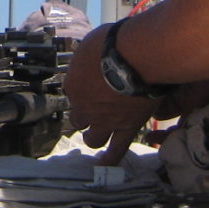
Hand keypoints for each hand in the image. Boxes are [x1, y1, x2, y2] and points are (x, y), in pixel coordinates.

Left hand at [63, 23, 161, 165]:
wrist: (137, 58)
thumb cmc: (114, 44)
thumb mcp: (91, 43)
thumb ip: (88, 56)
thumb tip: (89, 54)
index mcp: (72, 84)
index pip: (71, 92)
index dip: (81, 89)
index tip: (89, 83)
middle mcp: (84, 107)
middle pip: (77, 118)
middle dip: (83, 114)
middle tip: (92, 109)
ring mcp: (104, 121)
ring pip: (92, 138)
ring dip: (92, 137)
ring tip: (94, 137)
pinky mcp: (125, 129)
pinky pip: (116, 150)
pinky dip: (110, 158)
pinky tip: (105, 163)